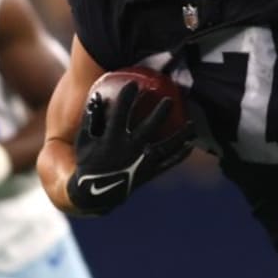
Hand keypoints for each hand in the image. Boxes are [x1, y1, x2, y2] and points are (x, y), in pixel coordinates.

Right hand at [66, 81, 190, 215]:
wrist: (95, 194)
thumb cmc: (88, 162)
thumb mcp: (84, 140)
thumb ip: (91, 118)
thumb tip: (98, 96)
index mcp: (111, 139)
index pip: (120, 113)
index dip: (127, 97)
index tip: (133, 84)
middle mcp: (129, 150)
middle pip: (149, 127)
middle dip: (160, 112)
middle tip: (169, 100)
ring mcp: (141, 162)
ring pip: (165, 146)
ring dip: (180, 135)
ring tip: (192, 124)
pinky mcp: (149, 173)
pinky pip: (168, 163)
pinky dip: (180, 155)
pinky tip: (190, 146)